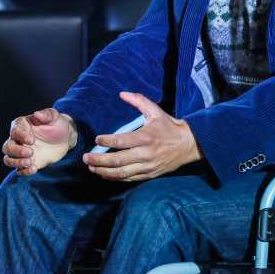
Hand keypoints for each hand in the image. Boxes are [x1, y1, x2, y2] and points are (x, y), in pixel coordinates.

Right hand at [3, 107, 77, 175]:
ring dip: (17, 162)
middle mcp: (18, 139)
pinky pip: (19, 170)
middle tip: (30, 153)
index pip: (15, 131)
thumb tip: (37, 114)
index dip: (21, 136)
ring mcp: (21, 152)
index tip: (32, 140)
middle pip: (7, 147)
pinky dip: (24, 171)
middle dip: (16, 151)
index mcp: (21, 125)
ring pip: (8, 159)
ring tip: (30, 162)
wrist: (64, 138)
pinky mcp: (27, 163)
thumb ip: (46, 114)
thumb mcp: (54, 117)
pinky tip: (34, 169)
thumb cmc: (57, 124)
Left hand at [83, 92, 201, 181]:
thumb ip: (138, 101)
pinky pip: (129, 178)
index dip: (107, 142)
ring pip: (121, 173)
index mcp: (146, 137)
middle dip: (99, 160)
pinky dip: (115, 178)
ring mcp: (147, 166)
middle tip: (86, 158)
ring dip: (104, 171)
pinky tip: (104, 174)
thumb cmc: (169, 127)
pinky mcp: (149, 174)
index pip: (121, 141)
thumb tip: (122, 94)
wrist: (188, 145)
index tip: (97, 140)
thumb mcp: (155, 111)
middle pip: (118, 160)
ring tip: (91, 167)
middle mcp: (145, 154)